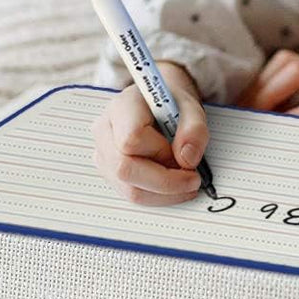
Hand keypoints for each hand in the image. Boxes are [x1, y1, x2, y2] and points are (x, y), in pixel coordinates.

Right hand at [90, 60, 207, 205]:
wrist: (163, 103)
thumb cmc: (173, 103)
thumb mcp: (192, 108)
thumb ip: (194, 129)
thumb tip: (187, 159)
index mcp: (122, 107)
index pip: (131, 139)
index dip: (161, 153)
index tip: (186, 157)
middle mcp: (105, 131)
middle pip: (124, 169)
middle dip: (164, 182)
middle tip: (193, 180)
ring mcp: (104, 153)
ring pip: (128, 188)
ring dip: (163, 193)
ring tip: (186, 183)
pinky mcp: (110, 171)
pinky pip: (131, 193)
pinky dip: (157, 195)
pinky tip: (174, 186)